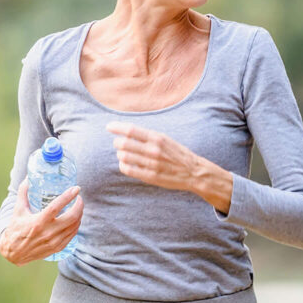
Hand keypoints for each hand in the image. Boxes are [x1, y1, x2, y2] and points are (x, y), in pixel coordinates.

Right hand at [0, 180, 83, 264]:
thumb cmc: (16, 230)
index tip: (76, 188)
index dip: (68, 196)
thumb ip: (23, 193)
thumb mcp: (18, 210)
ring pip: (74, 226)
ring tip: (78, 207)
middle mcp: (48, 232)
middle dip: (79, 205)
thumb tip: (28, 178)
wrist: (14, 253)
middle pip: (72, 217)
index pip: (57, 206)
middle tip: (79, 198)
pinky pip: (72, 235)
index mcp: (38, 222)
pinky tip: (75, 220)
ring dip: (79, 214)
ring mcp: (54, 242)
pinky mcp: (57, 248)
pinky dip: (76, 225)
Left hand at [107, 121, 232, 212]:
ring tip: (123, 154)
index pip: (131, 130)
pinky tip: (125, 164)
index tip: (109, 127)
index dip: (117, 127)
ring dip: (120, 154)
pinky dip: (123, 165)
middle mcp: (153, 150)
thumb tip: (127, 131)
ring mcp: (151, 164)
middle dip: (117, 142)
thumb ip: (148, 136)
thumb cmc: (177, 154)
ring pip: (124, 156)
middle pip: (124, 143)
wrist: (193, 172)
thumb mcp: (165, 139)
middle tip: (117, 143)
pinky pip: (128, 170)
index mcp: (157, 138)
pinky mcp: (150, 176)